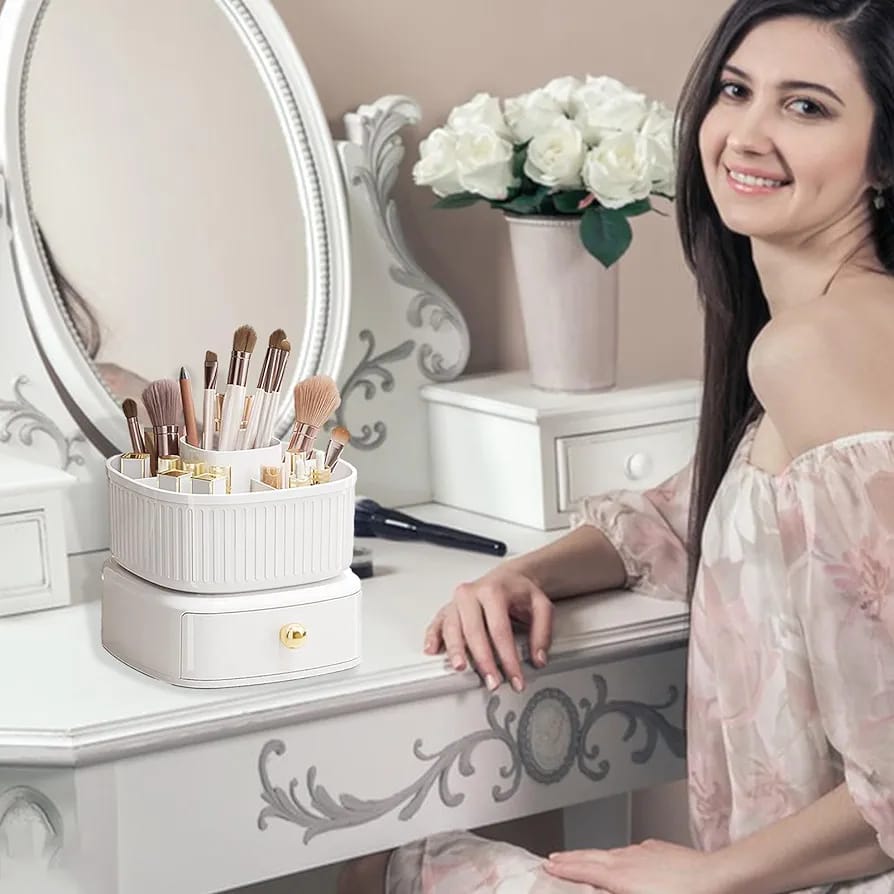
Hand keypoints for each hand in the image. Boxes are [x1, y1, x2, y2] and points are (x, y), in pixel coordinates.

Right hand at [423, 566, 552, 691]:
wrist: (507, 577)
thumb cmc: (519, 591)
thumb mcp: (541, 605)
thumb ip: (542, 632)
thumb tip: (538, 658)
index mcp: (493, 590)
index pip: (500, 630)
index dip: (508, 658)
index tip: (515, 678)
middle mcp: (471, 594)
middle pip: (474, 631)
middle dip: (484, 661)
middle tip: (493, 682)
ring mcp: (457, 601)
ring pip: (452, 628)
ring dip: (456, 651)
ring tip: (461, 668)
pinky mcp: (448, 608)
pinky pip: (437, 622)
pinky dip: (433, 636)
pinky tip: (433, 649)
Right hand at [543, 840, 728, 893]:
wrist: (720, 879)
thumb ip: (615, 892)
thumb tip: (599, 887)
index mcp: (621, 877)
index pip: (585, 871)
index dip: (565, 869)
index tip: (548, 866)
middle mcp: (629, 859)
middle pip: (592, 857)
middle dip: (571, 858)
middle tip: (554, 858)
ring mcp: (644, 851)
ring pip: (611, 852)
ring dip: (593, 856)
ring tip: (582, 858)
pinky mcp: (661, 849)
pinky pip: (631, 850)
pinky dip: (618, 854)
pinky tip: (624, 858)